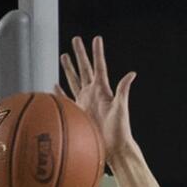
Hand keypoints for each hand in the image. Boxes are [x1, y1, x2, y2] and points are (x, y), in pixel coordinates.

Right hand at [59, 35, 134, 161]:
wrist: (114, 148)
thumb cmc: (120, 129)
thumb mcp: (121, 107)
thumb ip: (123, 90)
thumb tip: (131, 73)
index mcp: (103, 90)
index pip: (99, 66)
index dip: (97, 53)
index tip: (96, 38)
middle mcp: (93, 94)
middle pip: (84, 69)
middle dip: (80, 54)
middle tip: (75, 39)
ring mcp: (85, 102)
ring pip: (74, 80)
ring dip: (69, 68)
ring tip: (64, 55)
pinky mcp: (79, 112)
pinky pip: (67, 99)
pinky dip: (60, 92)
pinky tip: (55, 85)